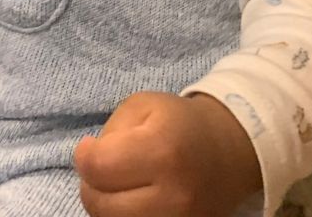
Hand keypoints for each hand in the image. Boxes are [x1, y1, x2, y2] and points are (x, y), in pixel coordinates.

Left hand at [75, 91, 261, 216]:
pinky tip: (132, 200)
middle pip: (100, 205)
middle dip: (91, 184)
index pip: (98, 167)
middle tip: (103, 167)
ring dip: (106, 205)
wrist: (227, 152)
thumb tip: (88, 161)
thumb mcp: (142, 106)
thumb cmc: (179, 123)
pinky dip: (125, 216)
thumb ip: (110, 132)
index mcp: (162, 149)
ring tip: (118, 184)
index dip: (84, 155)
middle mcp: (172, 194)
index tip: (89, 147)